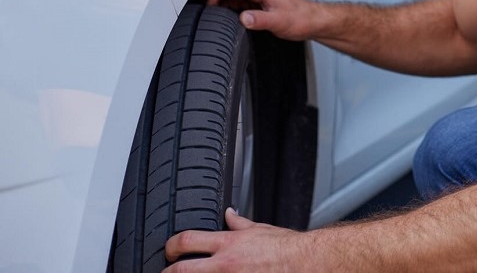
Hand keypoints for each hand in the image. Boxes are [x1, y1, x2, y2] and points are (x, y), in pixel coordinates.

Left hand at [164, 208, 311, 271]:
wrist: (304, 263)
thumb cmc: (286, 248)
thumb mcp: (260, 229)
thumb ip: (239, 223)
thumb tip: (229, 214)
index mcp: (228, 244)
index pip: (187, 240)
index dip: (171, 246)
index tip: (171, 251)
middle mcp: (225, 265)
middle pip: (180, 270)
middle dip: (169, 272)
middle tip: (168, 271)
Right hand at [207, 0, 316, 40]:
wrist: (315, 21)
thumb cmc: (302, 19)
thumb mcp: (279, 22)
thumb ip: (259, 20)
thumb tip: (242, 18)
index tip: (208, 5)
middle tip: (207, 8)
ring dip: (222, 0)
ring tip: (214, 14)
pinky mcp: (261, 4)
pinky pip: (240, 1)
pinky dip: (230, 7)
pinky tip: (229, 18)